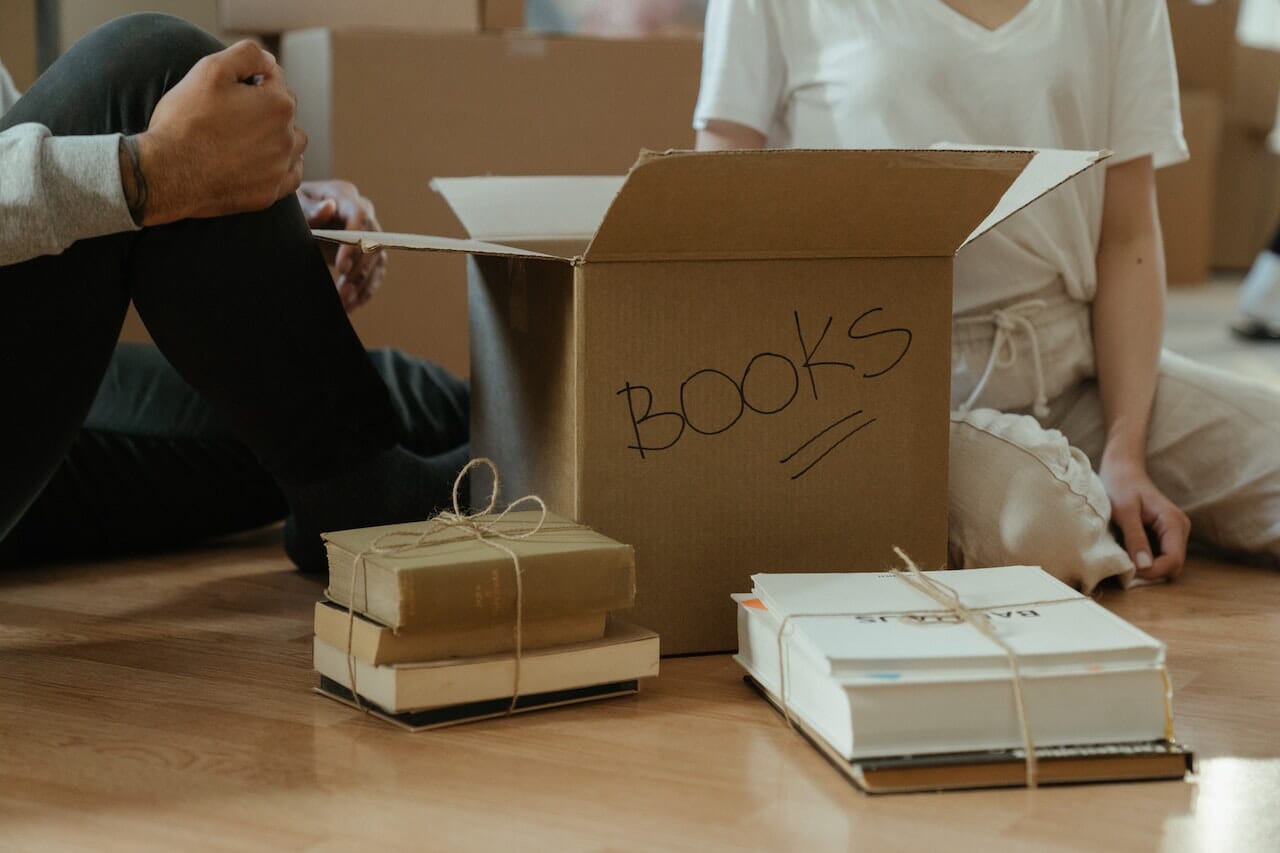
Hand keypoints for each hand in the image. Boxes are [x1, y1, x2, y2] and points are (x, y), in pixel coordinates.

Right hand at [130, 40, 305, 225]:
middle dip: (264, 105)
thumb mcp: (210, 69)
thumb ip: (247, 54)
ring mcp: (280, 168)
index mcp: (279, 105)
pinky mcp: (269, 193)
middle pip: (284, 111)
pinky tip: (264, 160)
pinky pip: (290, 176)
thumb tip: (270, 60)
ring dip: (279, 135)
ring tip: (249, 135)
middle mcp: (288, 138)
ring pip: (293, 143)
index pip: (275, 79)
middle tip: (230, 112)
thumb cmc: (185, 119)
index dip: (250, 78)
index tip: (228, 88)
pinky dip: (281, 167)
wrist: (167, 172)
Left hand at [297, 180, 385, 311]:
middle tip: (343, 291)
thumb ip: (309, 209)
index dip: (355, 243)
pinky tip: (350, 305)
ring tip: (345, 303)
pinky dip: (364, 291)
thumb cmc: (291, 208)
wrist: (294, 217)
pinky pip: (375, 272)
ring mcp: (368, 231)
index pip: (360, 216)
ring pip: (378, 259)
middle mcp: (362, 211)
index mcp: (343, 194)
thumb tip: (329, 208)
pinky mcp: (368, 251)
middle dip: (359, 269)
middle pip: (374, 241)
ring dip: (363, 284)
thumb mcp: (294, 206)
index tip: (341, 268)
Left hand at [1097, 456, 1189, 580]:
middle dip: (1150, 571)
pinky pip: (1159, 556)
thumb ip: (1135, 538)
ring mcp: (1174, 533)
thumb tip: (1144, 567)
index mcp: (1174, 522)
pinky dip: (1144, 559)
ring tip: (1124, 557)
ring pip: (1166, 563)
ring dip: (1146, 566)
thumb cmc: (1120, 486)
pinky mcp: (1164, 535)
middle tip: (1124, 566)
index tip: (1128, 570)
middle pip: (1172, 565)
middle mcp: (1179, 529)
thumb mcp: (1124, 512)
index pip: (1174, 561)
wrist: (1121, 470)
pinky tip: (1128, 551)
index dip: (1153, 572)